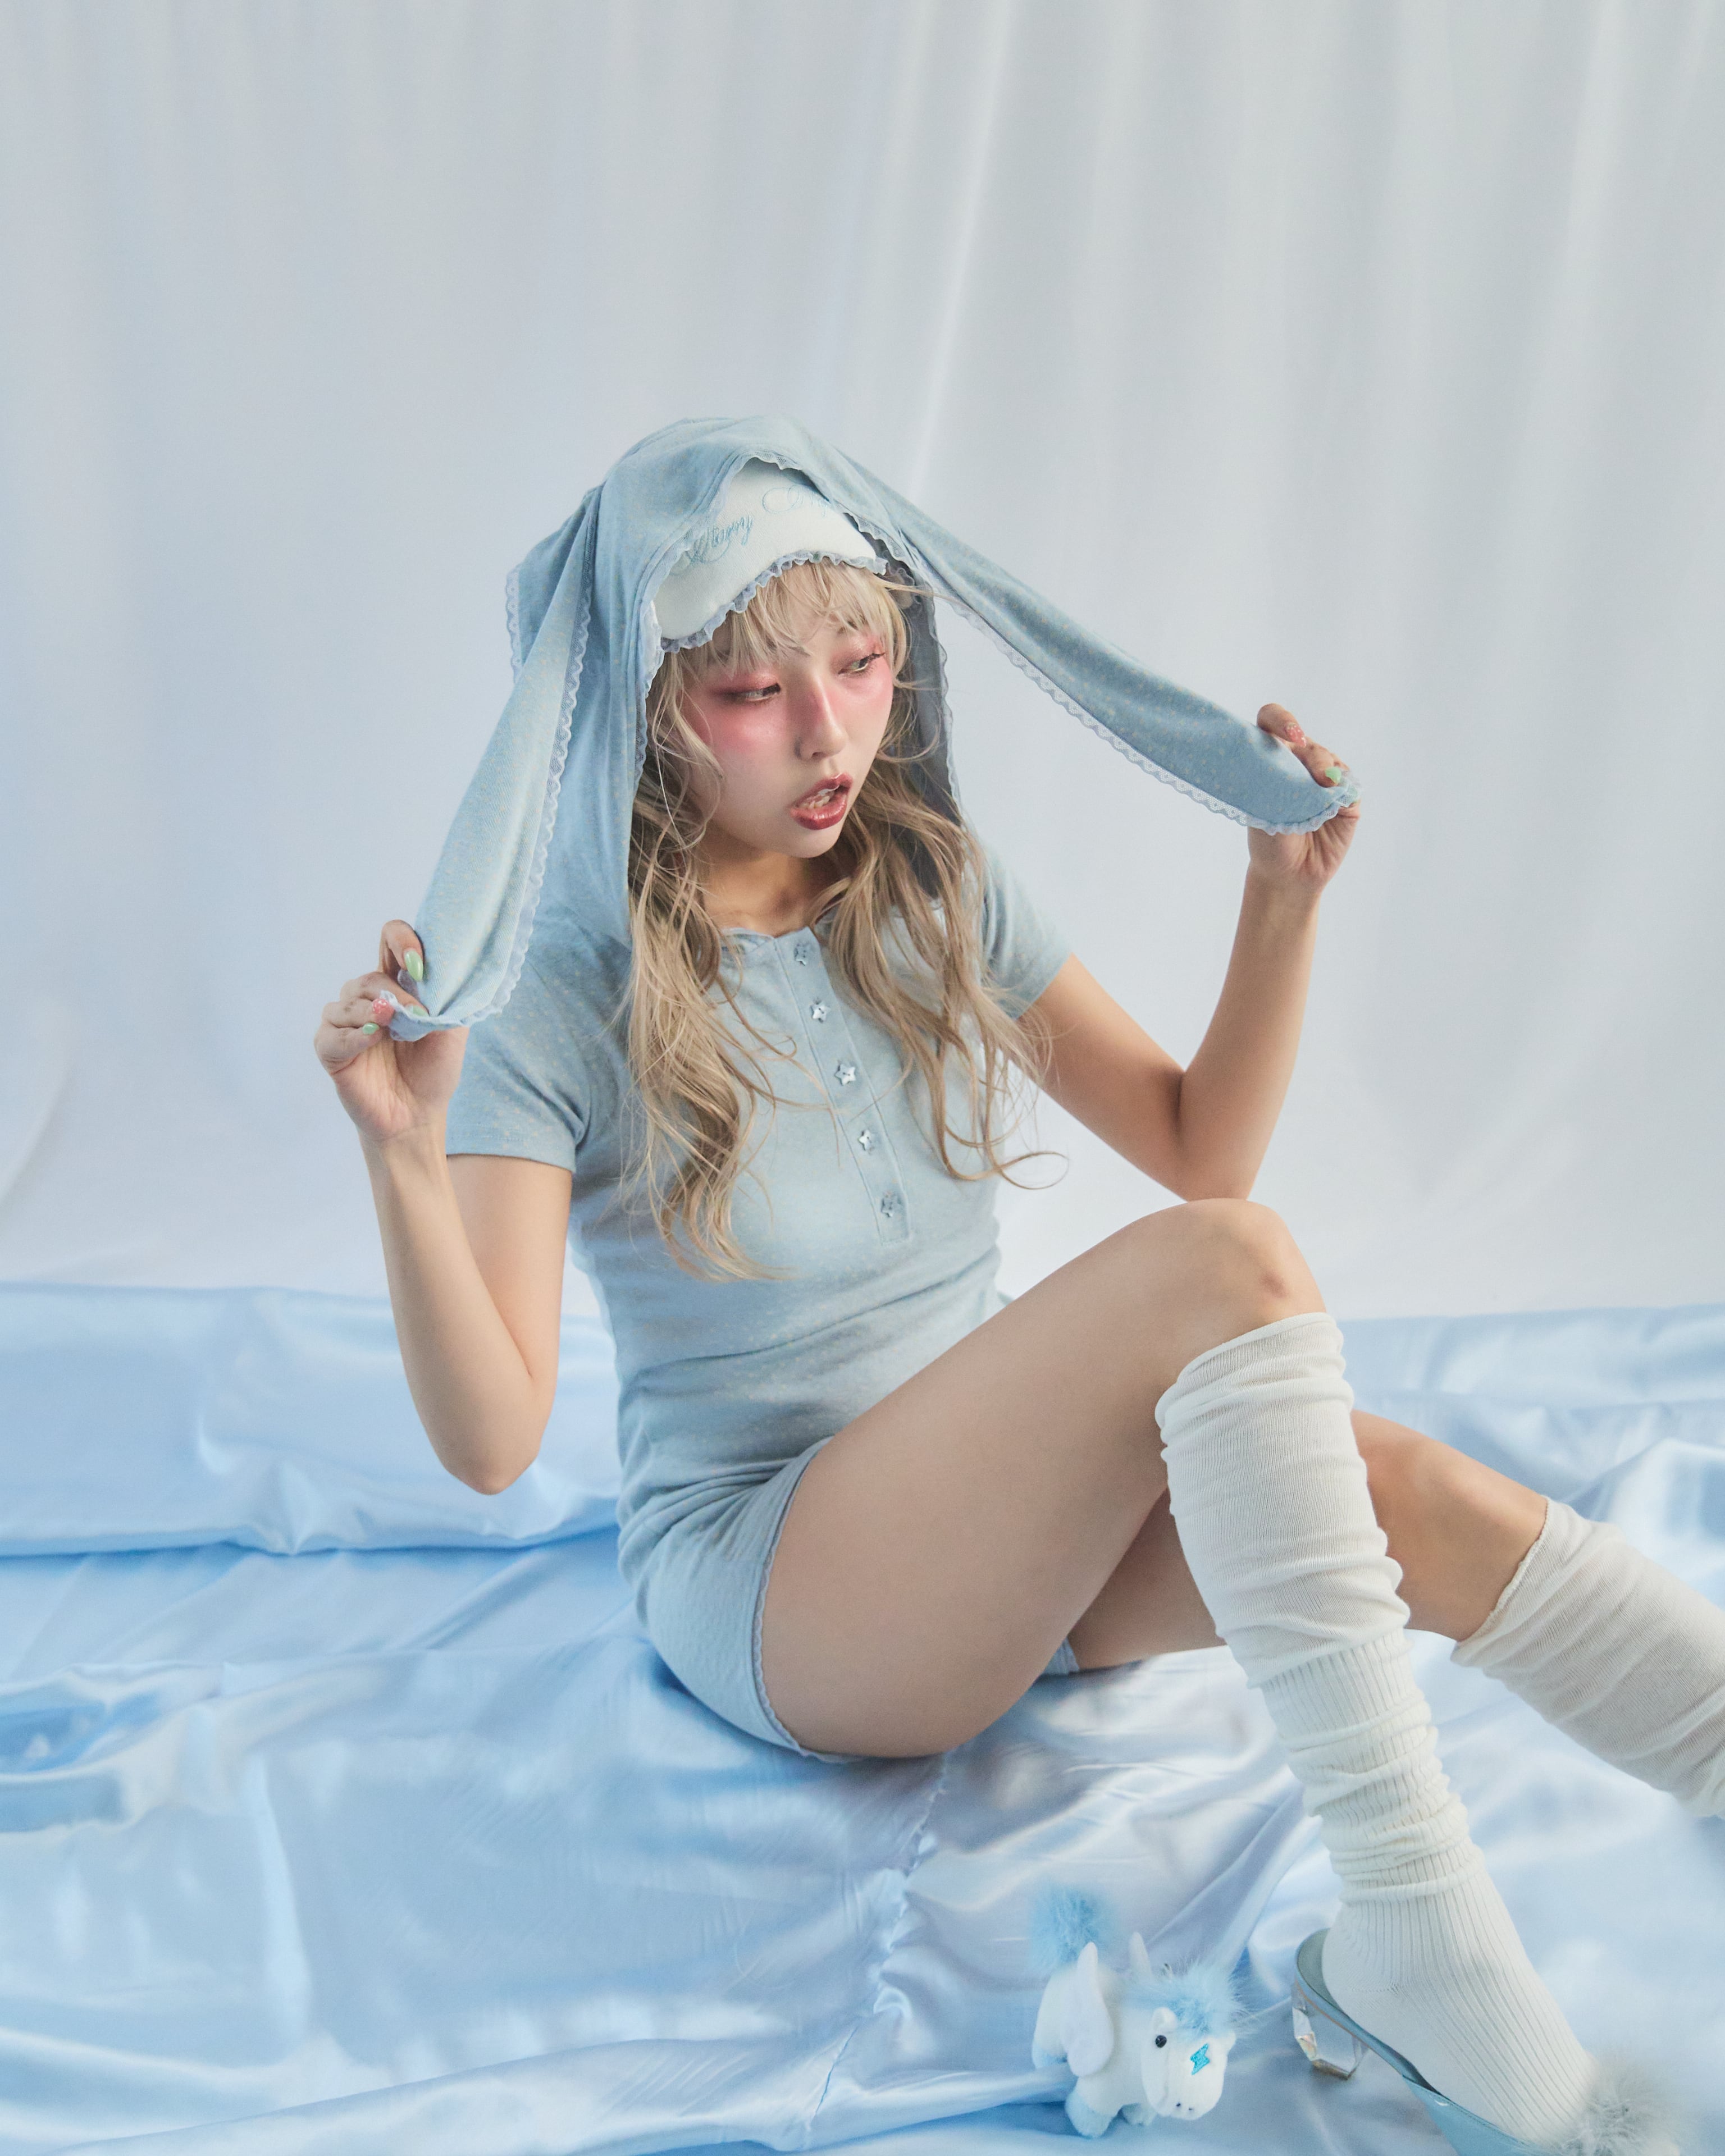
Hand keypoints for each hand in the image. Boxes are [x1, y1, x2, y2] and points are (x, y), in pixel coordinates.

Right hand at [312, 919, 467, 1148]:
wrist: (418, 1116)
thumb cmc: (434, 1071)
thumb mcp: (452, 1029)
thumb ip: (449, 997)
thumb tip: (439, 973)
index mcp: (396, 985)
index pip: (389, 940)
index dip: (402, 941)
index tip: (419, 964)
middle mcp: (367, 999)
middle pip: (368, 977)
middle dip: (395, 992)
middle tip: (418, 1015)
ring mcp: (344, 1023)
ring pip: (349, 1001)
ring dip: (374, 1012)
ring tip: (392, 1028)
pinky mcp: (329, 1049)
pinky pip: (333, 1033)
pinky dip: (354, 1035)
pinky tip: (373, 1039)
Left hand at [1245, 704, 1362, 895]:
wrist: (1288, 875)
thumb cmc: (1268, 840)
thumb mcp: (1263, 808)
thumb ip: (1281, 782)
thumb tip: (1312, 767)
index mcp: (1271, 757)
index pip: (1272, 721)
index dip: (1281, 719)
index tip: (1291, 734)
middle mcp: (1298, 762)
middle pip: (1306, 743)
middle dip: (1309, 755)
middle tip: (1311, 771)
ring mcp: (1324, 777)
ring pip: (1329, 761)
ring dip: (1324, 772)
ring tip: (1322, 789)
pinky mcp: (1346, 796)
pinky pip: (1348, 785)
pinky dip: (1341, 793)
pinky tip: (1335, 803)